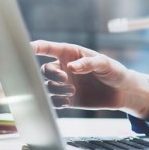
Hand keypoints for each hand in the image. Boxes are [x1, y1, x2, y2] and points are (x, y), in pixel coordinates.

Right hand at [31, 40, 148, 119]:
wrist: (122, 92)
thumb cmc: (114, 71)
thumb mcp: (105, 64)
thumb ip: (89, 63)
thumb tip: (71, 67)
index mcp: (71, 54)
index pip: (48, 48)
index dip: (36, 47)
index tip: (27, 48)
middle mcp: (64, 68)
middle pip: (44, 70)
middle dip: (51, 74)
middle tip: (65, 79)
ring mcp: (65, 84)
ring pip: (48, 86)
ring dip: (56, 89)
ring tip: (72, 91)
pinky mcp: (68, 99)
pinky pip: (54, 101)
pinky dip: (56, 102)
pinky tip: (67, 102)